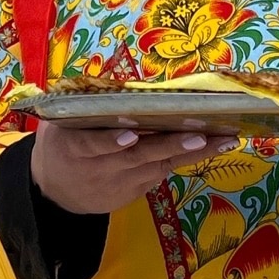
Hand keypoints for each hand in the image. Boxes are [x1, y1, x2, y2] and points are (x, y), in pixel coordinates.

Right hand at [29, 120, 216, 214]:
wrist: (54, 192)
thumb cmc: (62, 143)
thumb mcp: (60, 124)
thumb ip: (84, 109)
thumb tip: (119, 86)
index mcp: (73, 147)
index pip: (92, 145)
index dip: (109, 142)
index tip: (128, 136)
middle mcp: (100, 168)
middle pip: (137, 157)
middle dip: (169, 146)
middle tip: (200, 136)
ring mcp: (120, 183)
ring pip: (159, 165)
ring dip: (193, 152)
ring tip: (224, 139)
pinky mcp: (135, 191)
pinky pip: (162, 172)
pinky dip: (187, 158)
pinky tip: (216, 145)